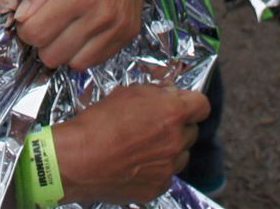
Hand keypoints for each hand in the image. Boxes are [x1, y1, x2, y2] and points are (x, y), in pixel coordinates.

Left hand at [14, 0, 145, 69]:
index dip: (26, 30)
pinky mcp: (126, 36)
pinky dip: (82, 54)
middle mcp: (98, 16)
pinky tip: (81, 35)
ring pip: (73, 64)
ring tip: (64, 31)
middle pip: (52, 55)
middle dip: (42, 43)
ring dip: (62, 51)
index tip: (30, 20)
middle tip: (47, 25)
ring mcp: (115, 29)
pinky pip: (94, 62)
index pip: (36, 33)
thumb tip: (20, 17)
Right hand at [54, 84, 210, 205]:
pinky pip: (166, 175)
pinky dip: (156, 169)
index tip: (182, 104)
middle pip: (192, 131)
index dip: (191, 103)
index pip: (202, 105)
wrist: (77, 160)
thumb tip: (169, 93)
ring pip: (181, 155)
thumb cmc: (97, 123)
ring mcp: (169, 168)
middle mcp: (176, 141)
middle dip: (178, 126)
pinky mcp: (158, 188)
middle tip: (155, 125)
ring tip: (142, 146)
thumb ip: (156, 92)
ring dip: (169, 149)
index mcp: (172, 113)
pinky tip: (134, 164)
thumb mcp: (127, 93)